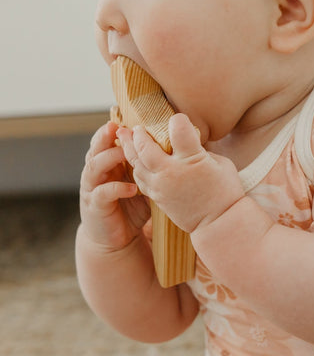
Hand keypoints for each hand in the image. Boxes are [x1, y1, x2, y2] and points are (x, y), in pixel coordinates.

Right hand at [79, 121, 149, 249]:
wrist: (116, 238)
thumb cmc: (132, 207)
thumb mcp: (143, 183)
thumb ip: (149, 167)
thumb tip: (177, 150)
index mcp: (109, 165)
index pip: (107, 142)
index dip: (113, 130)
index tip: (125, 117)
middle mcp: (98, 173)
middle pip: (96, 149)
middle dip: (104, 137)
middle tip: (116, 128)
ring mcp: (93, 189)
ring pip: (94, 167)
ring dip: (109, 158)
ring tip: (125, 154)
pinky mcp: (95, 206)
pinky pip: (103, 193)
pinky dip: (117, 188)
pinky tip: (132, 188)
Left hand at [117, 113, 244, 233]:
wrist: (219, 223)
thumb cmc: (225, 191)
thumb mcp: (221, 163)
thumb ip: (200, 151)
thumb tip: (188, 141)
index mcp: (192, 158)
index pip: (178, 128)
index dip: (178, 120)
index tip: (179, 119)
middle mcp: (172, 171)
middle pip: (145, 145)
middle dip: (139, 134)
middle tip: (136, 127)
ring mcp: (161, 185)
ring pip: (136, 162)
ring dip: (129, 149)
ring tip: (125, 139)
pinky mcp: (157, 197)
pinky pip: (139, 178)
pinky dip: (135, 167)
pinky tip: (134, 161)